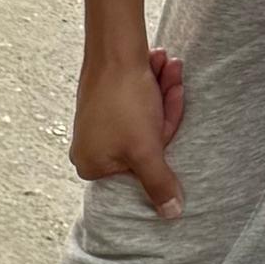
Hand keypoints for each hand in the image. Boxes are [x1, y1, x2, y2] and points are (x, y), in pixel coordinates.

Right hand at [70, 42, 185, 213]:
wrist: (114, 48)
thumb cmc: (124, 101)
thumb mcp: (147, 149)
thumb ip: (159, 184)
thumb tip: (171, 215)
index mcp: (92, 166)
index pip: (139, 168)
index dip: (162, 140)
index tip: (169, 119)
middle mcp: (90, 149)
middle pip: (144, 143)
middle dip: (164, 109)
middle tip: (174, 79)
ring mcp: (98, 125)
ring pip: (145, 119)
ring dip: (163, 91)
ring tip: (167, 66)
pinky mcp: (106, 103)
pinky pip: (139, 103)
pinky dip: (153, 85)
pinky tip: (159, 65)